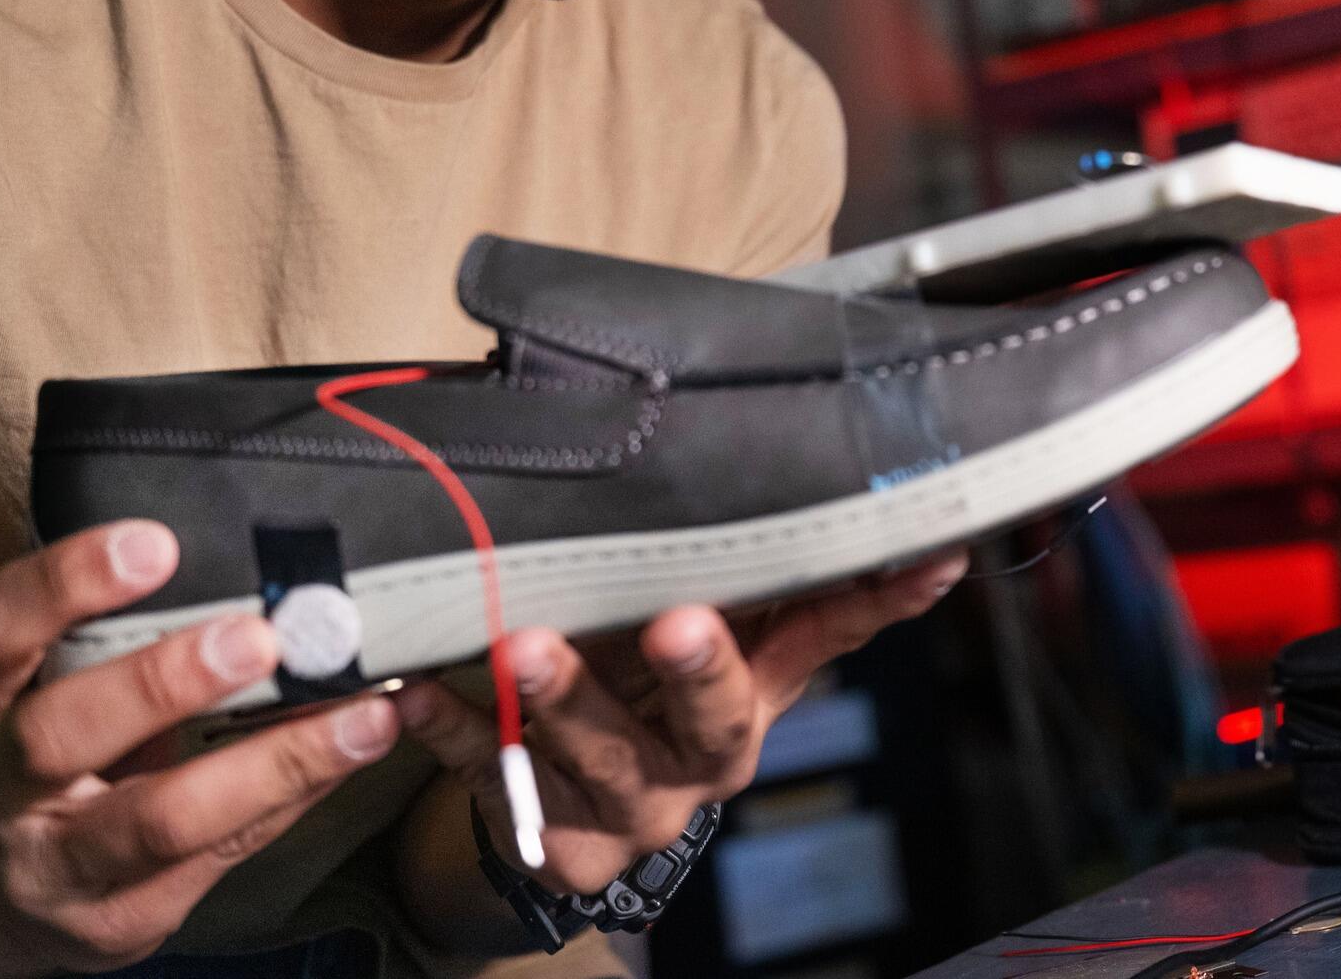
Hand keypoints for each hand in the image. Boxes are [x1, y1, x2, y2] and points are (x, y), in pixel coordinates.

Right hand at [0, 522, 398, 976]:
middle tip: (258, 639)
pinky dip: (296, 795)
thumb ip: (102, 636)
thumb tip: (247, 562)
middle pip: (56, 736)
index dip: (63, 582)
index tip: (155, 544)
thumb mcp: (30, 691)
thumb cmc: (29, 763)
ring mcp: (53, 869)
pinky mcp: (120, 920)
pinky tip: (354, 753)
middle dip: (161, 683)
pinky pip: (224, 851)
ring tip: (362, 716)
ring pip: (160, 821)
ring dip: (274, 763)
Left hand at [398, 550, 967, 897]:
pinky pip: (493, 779)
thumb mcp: (713, 631)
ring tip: (521, 645)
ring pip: (600, 758)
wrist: (570, 804)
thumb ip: (768, 572)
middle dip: (698, 670)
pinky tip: (417, 691)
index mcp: (755, 696)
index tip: (922, 555)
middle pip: (714, 718)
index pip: (829, 635)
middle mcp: (704, 759)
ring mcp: (631, 810)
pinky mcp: (555, 843)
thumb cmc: (641, 682)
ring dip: (561, 699)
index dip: (876, 600)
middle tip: (675, 622)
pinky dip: (453, 733)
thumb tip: (877, 497)